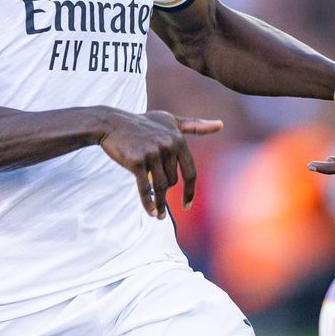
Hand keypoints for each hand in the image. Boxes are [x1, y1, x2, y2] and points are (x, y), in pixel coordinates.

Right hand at [98, 109, 223, 218]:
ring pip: (160, 186)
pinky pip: (145, 188)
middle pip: (173, 181)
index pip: (190, 172)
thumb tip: (221, 124)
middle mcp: (167, 146)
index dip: (189, 191)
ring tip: (158, 215)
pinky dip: (149, 202)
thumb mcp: (170, 121)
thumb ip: (195, 125)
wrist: (112, 123)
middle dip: (166, 190)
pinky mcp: (137, 162)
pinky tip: (151, 213)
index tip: (187, 205)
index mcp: (178, 139)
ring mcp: (152, 154)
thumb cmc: (143, 123)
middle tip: (158, 195)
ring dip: (159, 203)